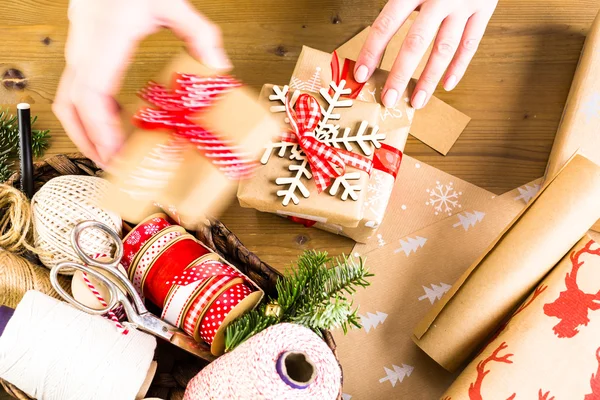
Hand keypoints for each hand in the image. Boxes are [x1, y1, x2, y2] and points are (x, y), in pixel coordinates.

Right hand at [53, 0, 230, 164]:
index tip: (116, 156)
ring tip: (110, 153)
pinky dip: (89, 112)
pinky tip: (114, 120)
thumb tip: (219, 66)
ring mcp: (77, 48)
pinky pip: (76, 88)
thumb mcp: (171, 1)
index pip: (91, 97)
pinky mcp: (81, 48)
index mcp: (105, 40)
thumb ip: (199, 33)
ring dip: (84, 130)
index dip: (101, 131)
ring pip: (67, 99)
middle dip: (89, 141)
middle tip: (113, 167)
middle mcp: (84, 48)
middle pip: (71, 106)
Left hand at [354, 0, 497, 108]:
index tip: (361, 73)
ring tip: (417, 100)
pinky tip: (446, 85)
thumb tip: (372, 26)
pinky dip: (459, 66)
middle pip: (416, 42)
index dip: (373, 51)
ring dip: (429, 78)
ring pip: (445, 48)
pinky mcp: (485, 8)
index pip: (387, 23)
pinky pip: (472, 43)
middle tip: (388, 99)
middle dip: (400, 74)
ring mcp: (464, 4)